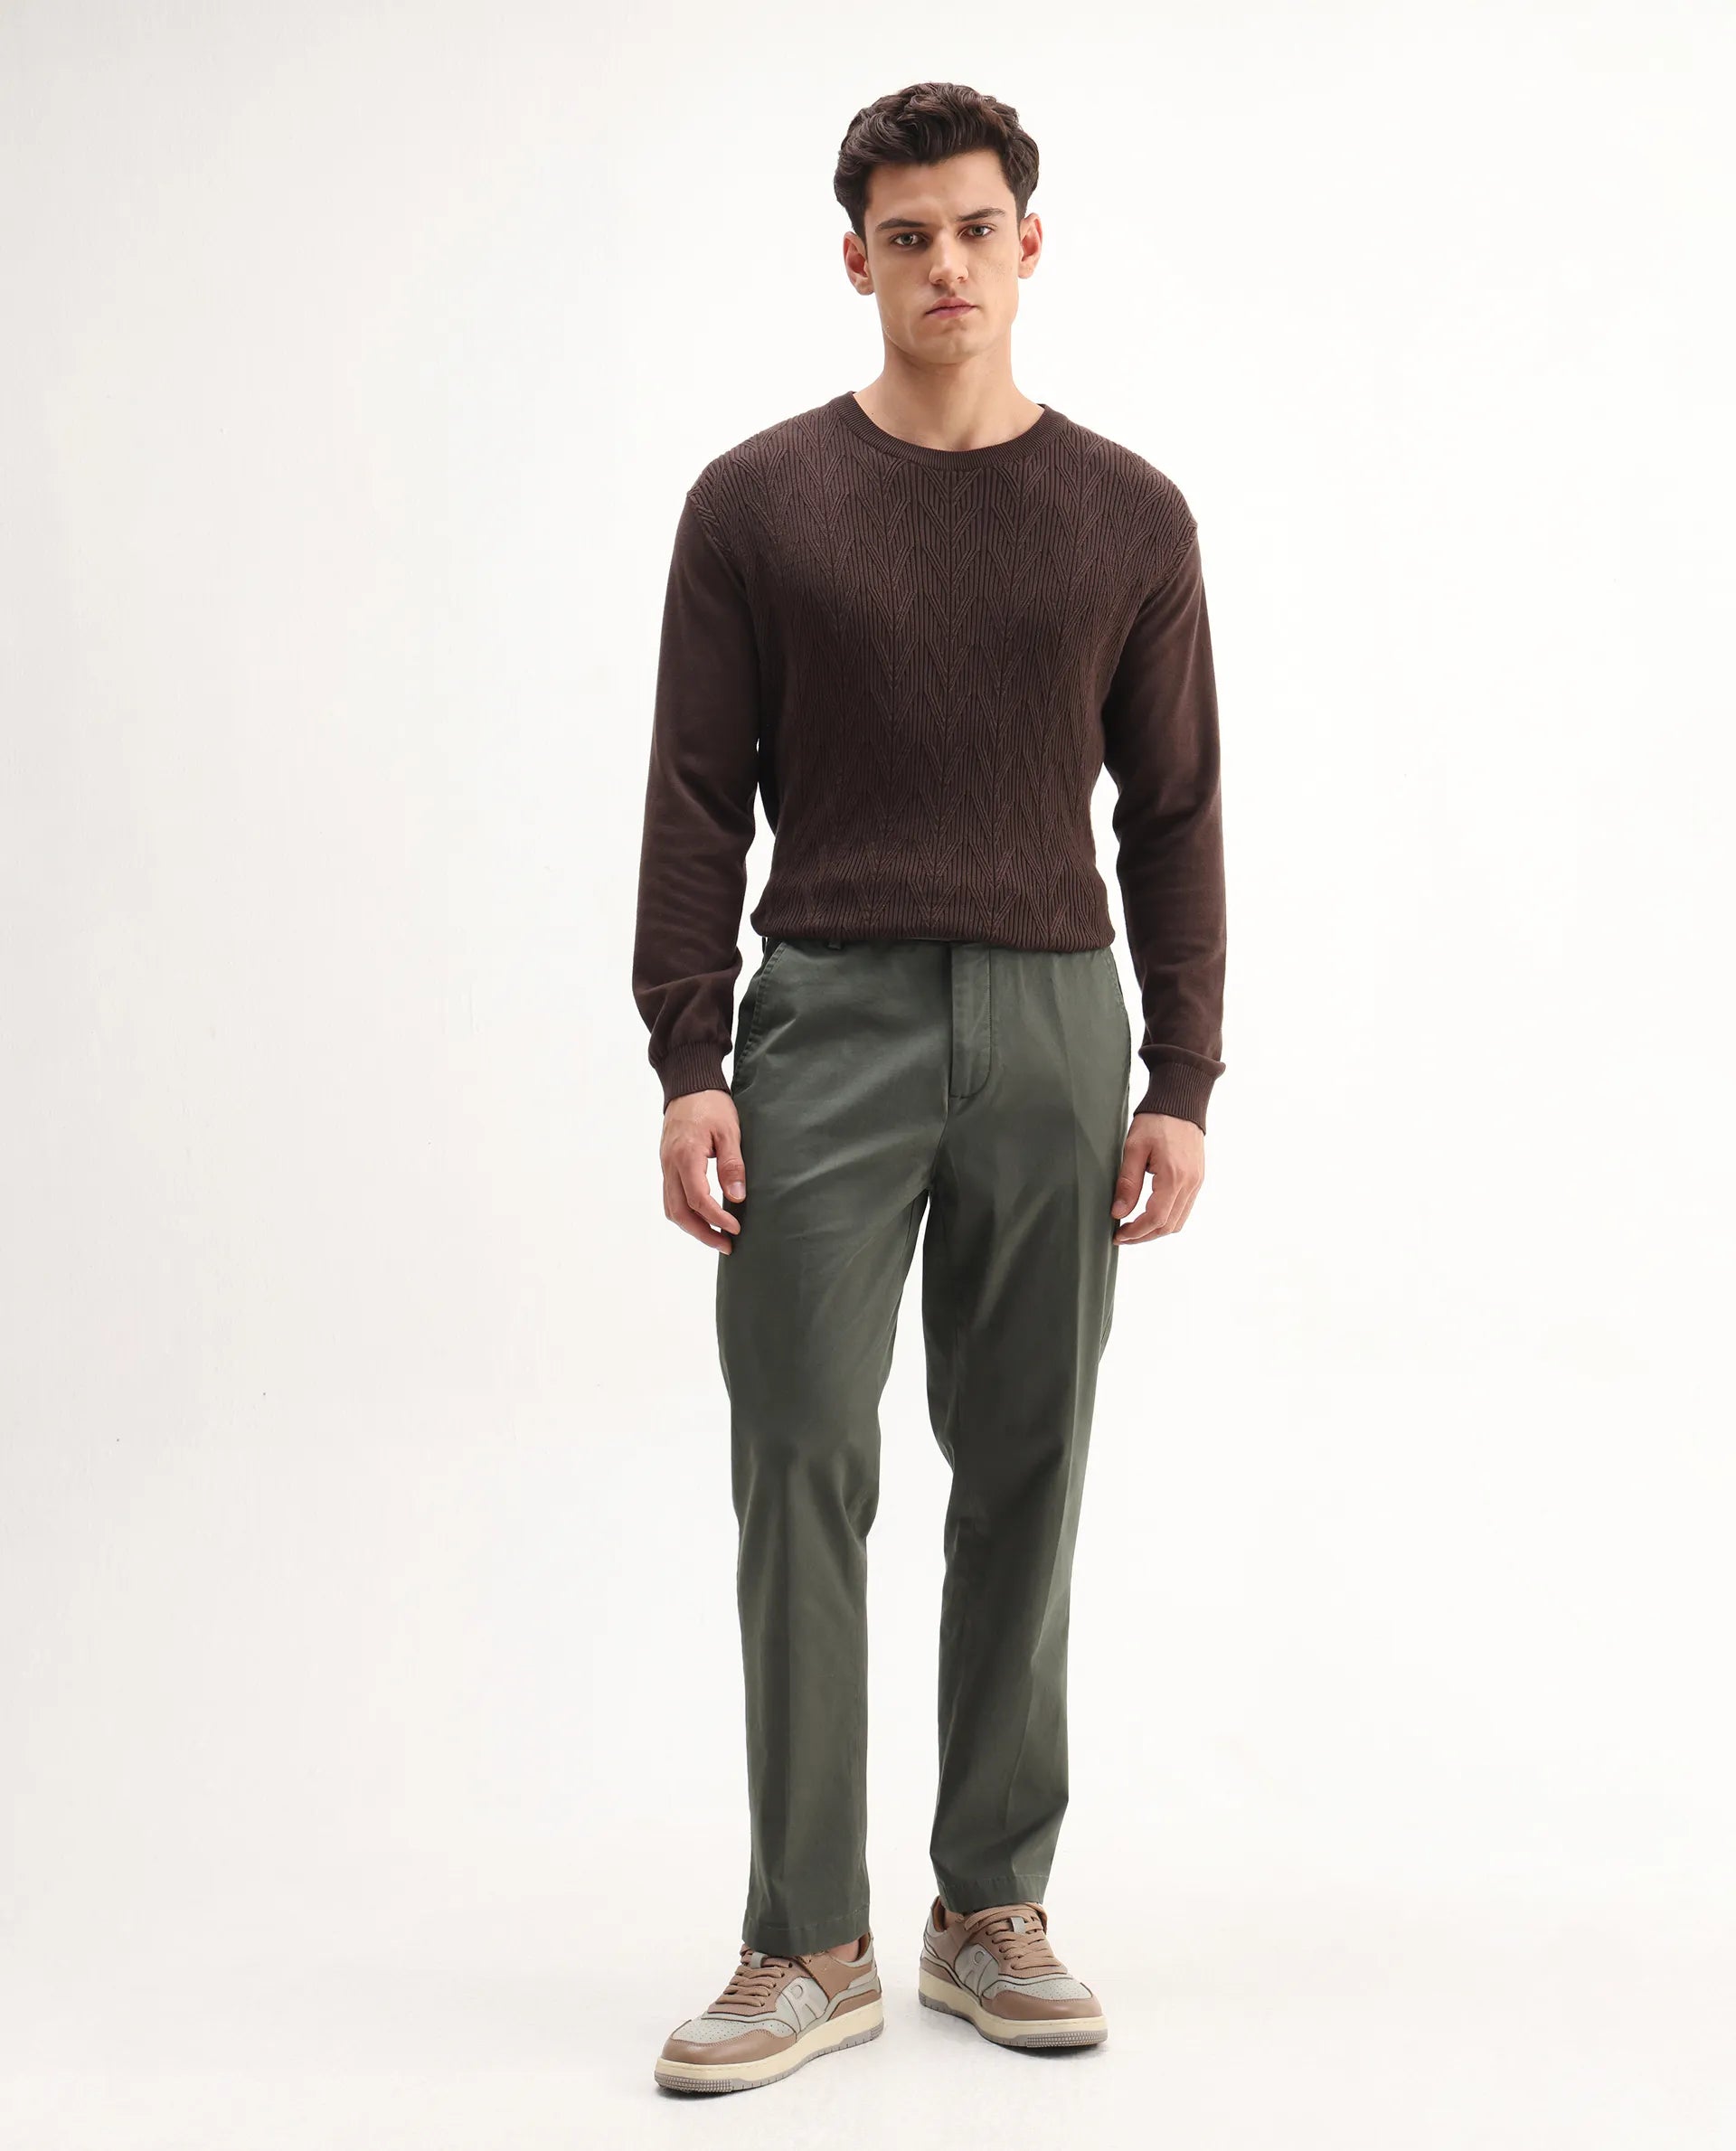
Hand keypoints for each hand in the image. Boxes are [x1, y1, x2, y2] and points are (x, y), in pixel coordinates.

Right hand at [661, 1089, 747, 1251]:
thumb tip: (736, 1199)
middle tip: (726, 1245)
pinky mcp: (667, 1166)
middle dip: (703, 1233)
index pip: (698, 1199)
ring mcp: (665, 1166)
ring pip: (671, 1209)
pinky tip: (703, 1218)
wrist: (687, 1085)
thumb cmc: (711, 1104)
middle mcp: (670, 1165)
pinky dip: (685, 1214)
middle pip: (679, 1212)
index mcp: (686, 1156)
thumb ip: (732, 1165)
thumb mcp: (729, 1131)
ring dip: (692, 1227)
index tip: (736, 1229)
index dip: (717, 1219)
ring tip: (716, 1237)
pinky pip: (670, 1198)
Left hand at [1110, 1112, 1204, 1243]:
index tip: (1118, 1235)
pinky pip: (1184, 1209)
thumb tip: (1119, 1213)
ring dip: (1156, 1230)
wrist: (1181, 1103)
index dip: (1135, 1232)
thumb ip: (1127, 1183)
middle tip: (1122, 1236)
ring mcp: (1196, 1183)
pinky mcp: (1197, 1179)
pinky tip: (1150, 1214)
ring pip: (1178, 1221)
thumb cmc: (1155, 1121)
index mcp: (1174, 1177)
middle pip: (1168, 1226)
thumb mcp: (1133, 1148)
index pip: (1156, 1219)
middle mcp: (1190, 1184)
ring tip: (1134, 1228)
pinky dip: (1167, 1218)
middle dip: (1144, 1236)